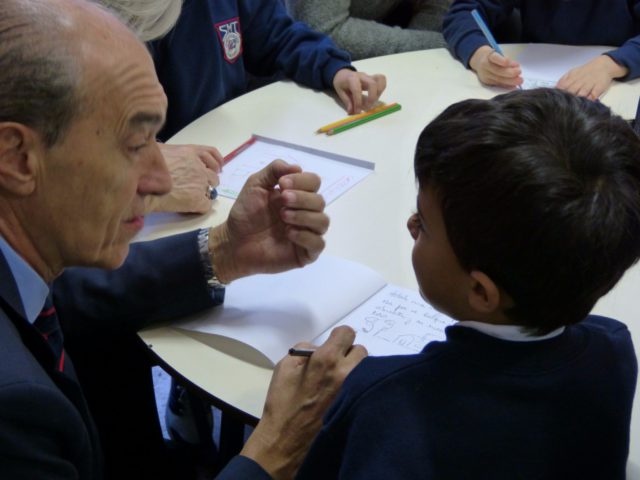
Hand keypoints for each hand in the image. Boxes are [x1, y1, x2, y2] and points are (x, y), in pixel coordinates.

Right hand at [143, 143, 222, 213]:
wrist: (141, 187)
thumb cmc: (143, 168)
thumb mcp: (159, 151)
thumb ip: (173, 153)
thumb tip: (174, 157)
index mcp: (190, 152)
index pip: (211, 154)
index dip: (216, 162)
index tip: (217, 168)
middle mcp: (199, 166)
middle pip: (214, 174)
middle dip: (209, 179)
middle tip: (200, 185)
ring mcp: (200, 183)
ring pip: (212, 189)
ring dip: (205, 192)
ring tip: (193, 196)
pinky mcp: (198, 199)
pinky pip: (206, 204)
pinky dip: (200, 206)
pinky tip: (190, 206)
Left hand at [208, 159, 328, 282]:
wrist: (234, 241)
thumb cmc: (246, 213)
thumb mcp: (256, 184)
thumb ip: (274, 170)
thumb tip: (298, 167)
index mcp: (297, 195)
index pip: (314, 182)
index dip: (302, 181)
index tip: (282, 184)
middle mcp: (306, 212)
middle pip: (320, 201)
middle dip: (302, 198)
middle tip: (282, 200)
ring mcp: (308, 233)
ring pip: (323, 221)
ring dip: (304, 216)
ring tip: (283, 216)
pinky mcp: (305, 253)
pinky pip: (318, 244)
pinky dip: (305, 236)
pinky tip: (288, 233)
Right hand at [240, 326, 366, 478]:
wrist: (286, 441)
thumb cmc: (282, 403)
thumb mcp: (285, 366)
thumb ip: (305, 349)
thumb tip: (320, 348)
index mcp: (326, 359)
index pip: (347, 333)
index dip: (338, 338)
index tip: (333, 346)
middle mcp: (346, 373)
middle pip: (360, 350)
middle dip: (348, 355)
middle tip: (335, 366)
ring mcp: (355, 392)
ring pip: (366, 369)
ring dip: (355, 371)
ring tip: (340, 383)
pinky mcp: (359, 407)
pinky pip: (366, 388)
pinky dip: (358, 387)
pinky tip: (343, 396)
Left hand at [332, 68, 386, 113]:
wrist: (343, 74)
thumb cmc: (341, 83)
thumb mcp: (340, 92)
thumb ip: (347, 102)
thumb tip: (352, 112)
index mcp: (351, 79)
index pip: (357, 90)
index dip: (358, 102)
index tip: (358, 112)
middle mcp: (362, 76)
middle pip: (372, 84)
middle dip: (372, 98)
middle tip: (367, 107)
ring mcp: (369, 76)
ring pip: (380, 80)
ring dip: (379, 93)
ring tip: (373, 101)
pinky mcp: (373, 78)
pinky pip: (382, 79)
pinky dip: (382, 88)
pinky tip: (376, 96)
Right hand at [469, 45, 521, 87]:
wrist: (479, 61)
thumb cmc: (492, 57)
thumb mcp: (498, 54)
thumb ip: (506, 61)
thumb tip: (516, 67)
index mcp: (489, 56)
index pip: (495, 58)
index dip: (503, 61)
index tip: (514, 64)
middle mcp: (485, 66)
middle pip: (498, 71)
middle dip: (510, 73)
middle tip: (519, 72)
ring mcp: (485, 75)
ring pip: (498, 79)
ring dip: (510, 81)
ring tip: (520, 80)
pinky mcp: (487, 82)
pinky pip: (498, 84)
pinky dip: (506, 85)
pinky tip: (513, 86)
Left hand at [556, 55, 627, 99]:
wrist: (603, 66)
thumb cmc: (585, 72)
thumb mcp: (573, 72)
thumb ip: (563, 80)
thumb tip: (555, 88)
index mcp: (573, 77)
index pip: (563, 86)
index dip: (559, 93)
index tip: (555, 99)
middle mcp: (581, 81)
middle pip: (572, 91)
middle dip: (567, 98)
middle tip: (562, 105)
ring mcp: (590, 84)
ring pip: (582, 93)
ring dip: (577, 100)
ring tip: (573, 106)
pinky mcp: (599, 88)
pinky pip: (594, 95)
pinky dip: (589, 100)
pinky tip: (585, 104)